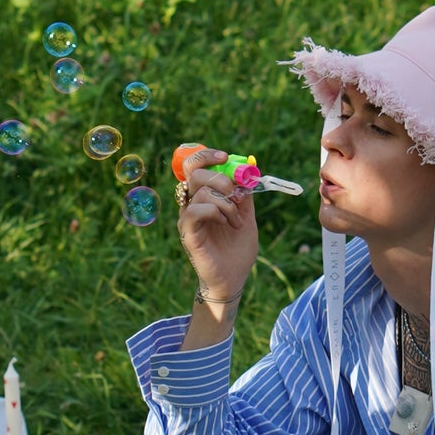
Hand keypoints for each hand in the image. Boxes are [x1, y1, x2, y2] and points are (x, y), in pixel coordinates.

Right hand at [178, 148, 258, 304]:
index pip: (194, 166)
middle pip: (194, 173)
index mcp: (204, 197)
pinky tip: (225, 224)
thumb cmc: (237, 249)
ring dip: (225, 202)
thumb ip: (244, 194)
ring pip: (199, 191)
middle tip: (236, 195)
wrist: (234, 278)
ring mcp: (187, 219)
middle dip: (220, 178)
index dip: (206, 156)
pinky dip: (215, 212)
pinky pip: (194, 211)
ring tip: (236, 220)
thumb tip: (245, 170)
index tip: (225, 157)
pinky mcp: (187, 233)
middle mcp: (191, 205)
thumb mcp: (247, 216)